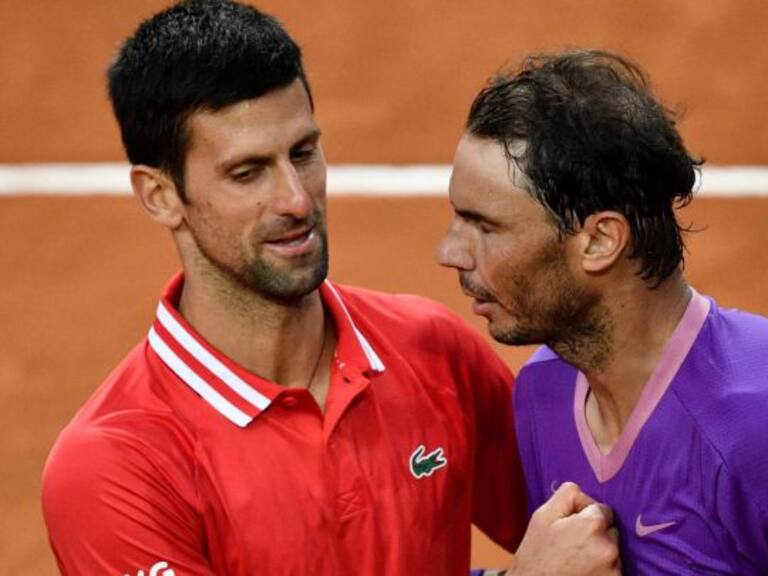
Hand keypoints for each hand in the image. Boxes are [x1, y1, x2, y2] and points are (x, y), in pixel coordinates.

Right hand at [506, 482, 620, 575]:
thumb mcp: (543, 516)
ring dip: (601, 553)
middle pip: (611, 531)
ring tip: (577, 561)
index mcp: (592, 524)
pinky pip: (614, 570)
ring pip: (613, 552)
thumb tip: (584, 494)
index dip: (587, 515)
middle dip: (597, 534)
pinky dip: (603, 570)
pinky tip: (584, 572)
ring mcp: (614, 570)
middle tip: (574, 544)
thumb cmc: (536, 553)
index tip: (572, 526)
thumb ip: (567, 495)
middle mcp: (609, 547)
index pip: (603, 509)